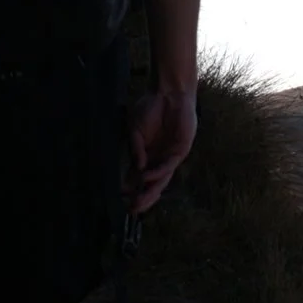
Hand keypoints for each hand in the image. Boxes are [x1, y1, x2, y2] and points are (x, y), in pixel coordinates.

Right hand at [125, 84, 197, 212]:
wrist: (169, 94)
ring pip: (161, 180)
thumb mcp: (135, 130)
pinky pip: (168, 166)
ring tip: (139, 202)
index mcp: (147, 156)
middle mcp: (158, 159)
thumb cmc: (151, 108)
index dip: (131, 189)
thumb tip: (137, 168)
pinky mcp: (180, 151)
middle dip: (142, 198)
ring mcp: (169, 156)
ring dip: (150, 192)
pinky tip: (146, 177)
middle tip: (132, 209)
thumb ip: (135, 149)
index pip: (139, 178)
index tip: (121, 198)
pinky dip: (157, 173)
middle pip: (151, 184)